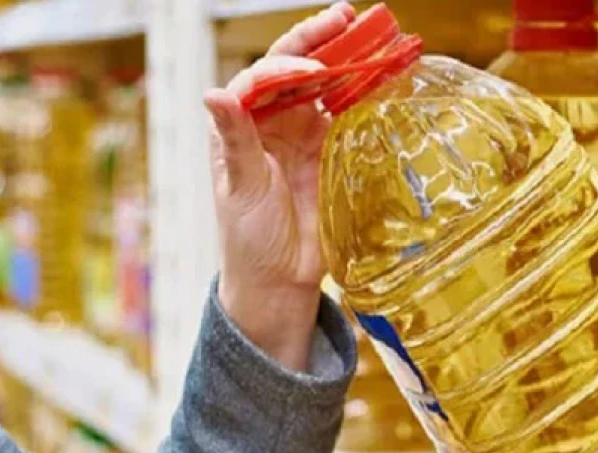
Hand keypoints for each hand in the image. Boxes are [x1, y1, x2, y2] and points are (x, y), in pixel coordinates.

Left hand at [204, 2, 356, 370]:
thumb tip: (214, 93)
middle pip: (298, 67)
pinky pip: (349, 114)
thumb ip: (234, 139)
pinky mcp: (331, 153)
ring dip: (349, 60)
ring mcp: (304, 134)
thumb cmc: (247, 238)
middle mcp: (272, 120)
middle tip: (351, 17)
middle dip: (323, 40)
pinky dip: (365, 94)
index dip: (288, 62)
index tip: (313, 67)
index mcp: (241, 123)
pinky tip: (383, 78)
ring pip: (327, 85)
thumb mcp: (239, 188)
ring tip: (375, 37)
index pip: (264, 75)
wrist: (280, 281)